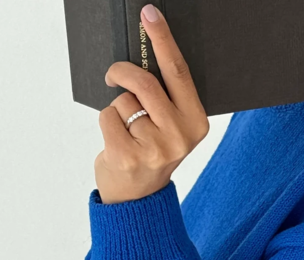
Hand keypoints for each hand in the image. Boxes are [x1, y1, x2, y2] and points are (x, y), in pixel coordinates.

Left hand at [95, 5, 208, 203]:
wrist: (139, 198)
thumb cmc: (153, 151)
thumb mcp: (171, 125)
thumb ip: (167, 97)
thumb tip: (146, 55)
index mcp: (196, 123)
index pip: (178, 73)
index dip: (162, 39)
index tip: (149, 14)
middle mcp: (180, 137)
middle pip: (145, 82)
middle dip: (123, 72)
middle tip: (113, 75)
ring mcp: (155, 149)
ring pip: (124, 101)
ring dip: (118, 108)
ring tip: (127, 129)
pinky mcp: (128, 156)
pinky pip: (108, 116)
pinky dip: (107, 122)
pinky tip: (117, 140)